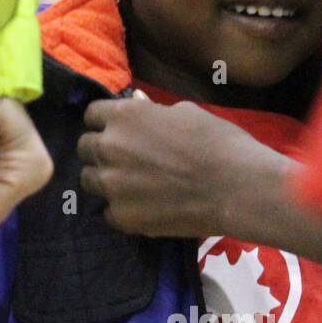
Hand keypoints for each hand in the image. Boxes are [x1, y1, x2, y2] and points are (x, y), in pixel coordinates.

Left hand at [77, 96, 284, 237]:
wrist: (236, 188)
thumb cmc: (218, 142)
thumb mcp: (186, 113)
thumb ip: (152, 112)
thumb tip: (139, 105)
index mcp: (124, 116)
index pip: (92, 115)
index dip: (104, 122)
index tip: (117, 130)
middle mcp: (109, 148)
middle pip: (85, 148)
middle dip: (100, 151)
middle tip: (124, 159)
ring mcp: (112, 186)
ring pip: (89, 181)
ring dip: (105, 180)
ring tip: (131, 185)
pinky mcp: (122, 217)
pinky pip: (108, 212)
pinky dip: (121, 209)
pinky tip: (143, 207)